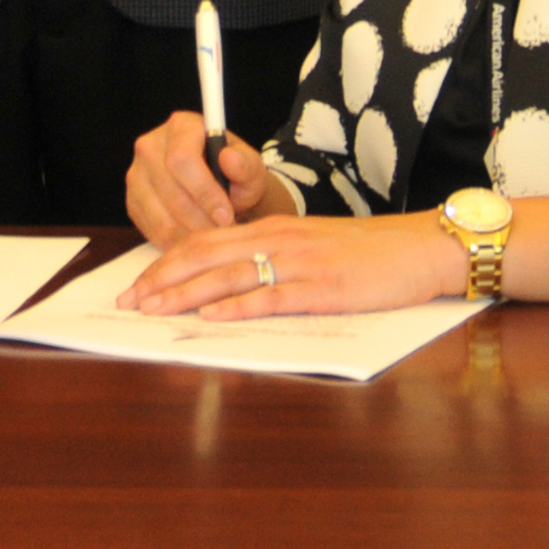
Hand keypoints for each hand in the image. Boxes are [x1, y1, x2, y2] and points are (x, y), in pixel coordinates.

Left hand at [120, 212, 460, 319]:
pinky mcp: (323, 288)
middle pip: (206, 256)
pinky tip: (213, 318)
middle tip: (129, 303)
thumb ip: (271, 259)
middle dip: (162, 280)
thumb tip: (227, 285)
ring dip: (187, 294)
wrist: (420, 247)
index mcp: (273, 229)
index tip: (137, 286)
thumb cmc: (367, 253)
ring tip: (154, 309)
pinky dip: (239, 307)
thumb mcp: (311, 247)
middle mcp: (279, 240)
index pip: (205, 241)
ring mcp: (300, 263)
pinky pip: (273, 296)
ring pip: (230, 275)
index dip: (167, 264)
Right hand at [125, 111, 282, 246]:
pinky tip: (197, 242)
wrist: (220, 190)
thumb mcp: (251, 169)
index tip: (226, 216)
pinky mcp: (133, 202)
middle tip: (224, 235)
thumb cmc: (236, 176)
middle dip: (201, 221)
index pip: (182, 160)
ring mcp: (136, 175)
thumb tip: (229, 159)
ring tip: (214, 240)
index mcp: (180, 126)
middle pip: (170, 192)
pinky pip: (152, 231)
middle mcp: (150, 146)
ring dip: (191, 236)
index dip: (205, 193)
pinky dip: (177, 243)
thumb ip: (246, 165)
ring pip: (160, 217)